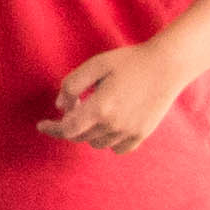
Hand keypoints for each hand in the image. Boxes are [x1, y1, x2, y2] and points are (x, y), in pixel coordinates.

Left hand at [44, 38, 192, 153]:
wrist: (167, 65)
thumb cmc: (129, 61)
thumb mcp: (95, 65)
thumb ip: (72, 85)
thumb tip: (61, 106)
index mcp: (100, 108)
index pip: (68, 129)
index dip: (52, 128)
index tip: (42, 125)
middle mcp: (114, 125)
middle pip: (80, 137)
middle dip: (70, 126)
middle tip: (71, 109)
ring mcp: (129, 132)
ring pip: (97, 143)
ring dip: (88, 132)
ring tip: (94, 111)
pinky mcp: (142, 134)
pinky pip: (117, 148)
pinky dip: (108, 140)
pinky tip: (108, 124)